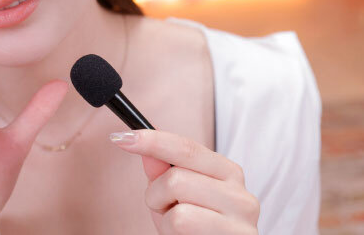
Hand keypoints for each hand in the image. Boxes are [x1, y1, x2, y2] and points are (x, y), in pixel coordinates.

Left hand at [109, 129, 259, 234]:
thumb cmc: (197, 232)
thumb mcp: (175, 199)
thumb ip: (162, 172)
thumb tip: (144, 145)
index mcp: (228, 174)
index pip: (187, 147)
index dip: (152, 140)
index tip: (123, 137)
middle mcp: (240, 193)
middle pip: (176, 176)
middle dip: (156, 194)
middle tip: (166, 209)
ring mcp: (240, 220)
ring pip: (177, 204)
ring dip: (164, 217)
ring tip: (179, 227)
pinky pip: (180, 223)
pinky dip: (171, 232)